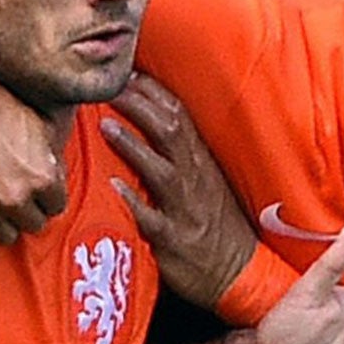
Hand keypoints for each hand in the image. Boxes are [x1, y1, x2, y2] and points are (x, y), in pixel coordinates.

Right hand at [0, 50, 67, 244]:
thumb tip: (58, 175)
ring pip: (5, 235)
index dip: (45, 197)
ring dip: (2, 220)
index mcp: (43, 177)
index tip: (35, 190)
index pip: (56, 207)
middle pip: (33, 224)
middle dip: (26, 210)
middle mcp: (17, 197)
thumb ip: (52, 158)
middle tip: (13, 193)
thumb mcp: (37, 125)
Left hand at [104, 74, 257, 309]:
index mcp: (199, 160)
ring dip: (132, 146)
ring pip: (160, 169)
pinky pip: (153, 219)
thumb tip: (149, 120)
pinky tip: (113, 188)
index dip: (151, 90)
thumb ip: (178, 152)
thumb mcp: (204, 180)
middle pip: (168, 130)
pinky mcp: (174, 239)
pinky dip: (134, 202)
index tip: (124, 70)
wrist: (239, 272)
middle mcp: (193, 177)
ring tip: (104, 126)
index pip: (176, 113)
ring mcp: (184, 208)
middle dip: (138, 104)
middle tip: (108, 86)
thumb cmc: (215, 223)